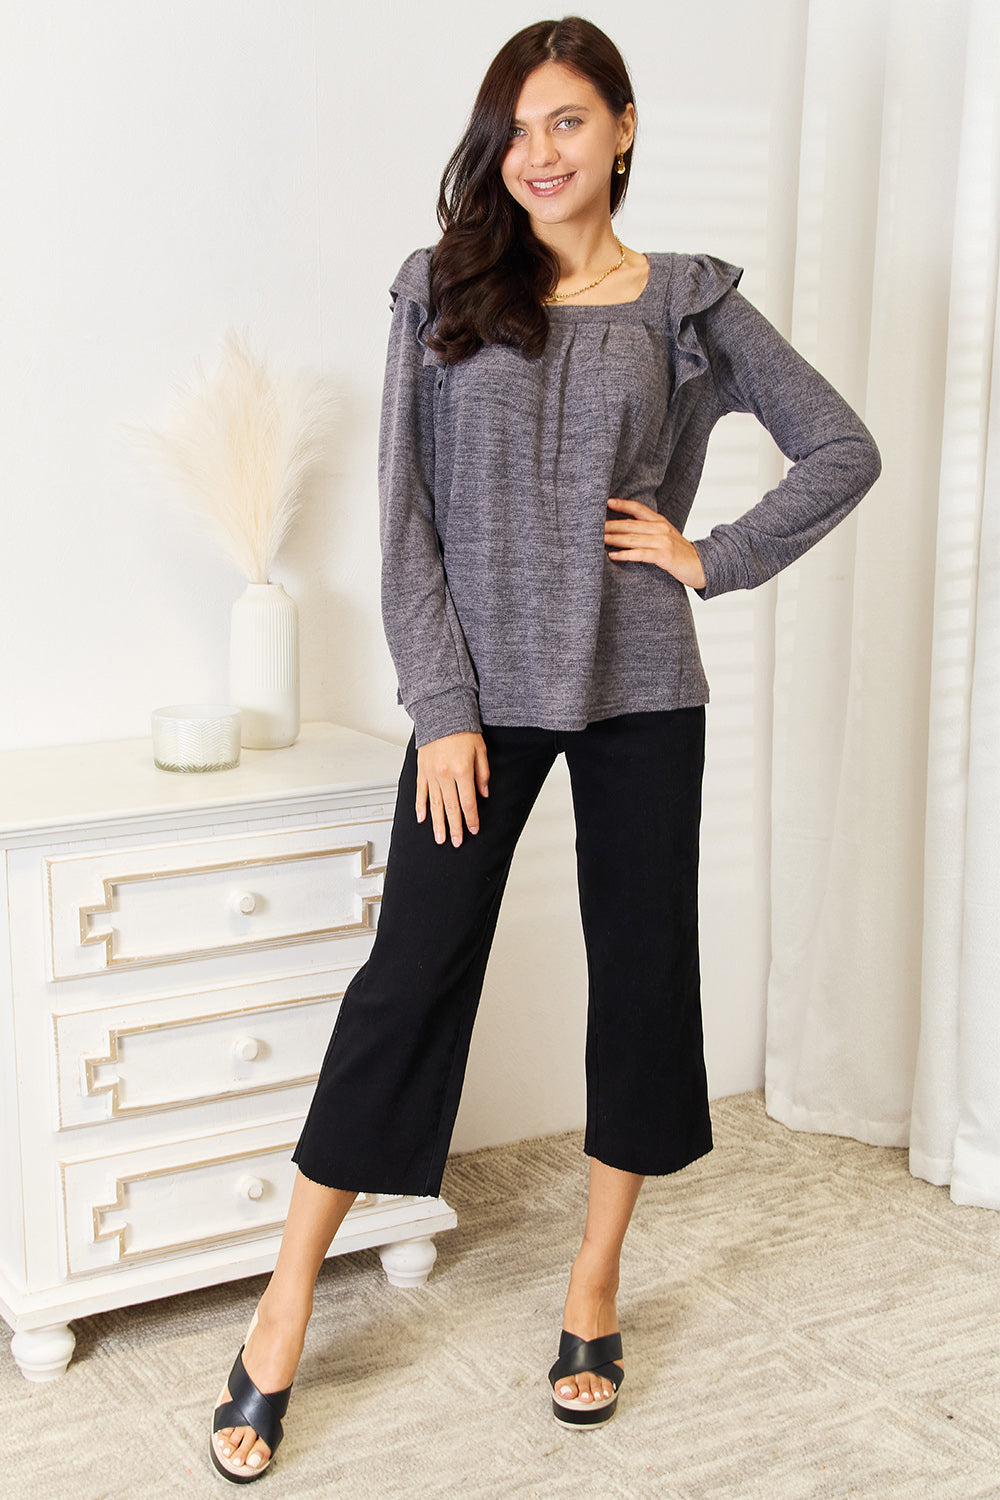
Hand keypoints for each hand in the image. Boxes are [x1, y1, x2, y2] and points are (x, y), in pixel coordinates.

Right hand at [416, 732, 489, 846]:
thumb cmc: (463, 731)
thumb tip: (483, 795)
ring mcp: (431, 774)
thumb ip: (483, 774)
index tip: (473, 830)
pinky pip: (421, 792)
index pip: (468, 802)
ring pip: (434, 804)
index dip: (471, 818)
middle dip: (455, 827)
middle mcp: (445, 775)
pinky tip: (422, 818)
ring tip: (440, 838)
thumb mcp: (481, 751)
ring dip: (438, 823)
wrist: (442, 715)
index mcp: (462, 771)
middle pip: (450, 808)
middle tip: (456, 842)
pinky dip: (421, 806)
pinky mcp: (422, 771)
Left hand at [604, 497, 706, 589]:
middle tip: (591, 526)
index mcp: (660, 521)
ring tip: (597, 540)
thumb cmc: (680, 553)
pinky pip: (640, 554)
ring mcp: (662, 542)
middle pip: (630, 524)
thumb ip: (649, 530)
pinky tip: (613, 556)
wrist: (702, 565)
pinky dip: (625, 554)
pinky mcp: (664, 556)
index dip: (622, 504)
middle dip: (609, 525)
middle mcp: (660, 528)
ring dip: (613, 539)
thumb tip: (625, 529)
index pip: (638, 508)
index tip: (606, 502)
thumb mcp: (666, 536)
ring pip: (632, 538)